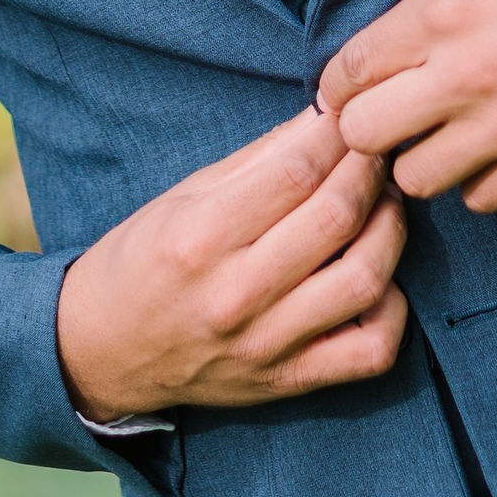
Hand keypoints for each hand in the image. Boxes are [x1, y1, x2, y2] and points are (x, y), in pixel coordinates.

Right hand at [55, 105, 408, 420]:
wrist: (102, 352)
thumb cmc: (143, 262)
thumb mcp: (183, 197)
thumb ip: (258, 160)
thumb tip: (324, 118)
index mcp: (201, 236)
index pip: (297, 171)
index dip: (338, 134)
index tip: (353, 116)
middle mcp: (236, 293)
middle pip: (336, 217)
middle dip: (370, 170)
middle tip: (376, 152)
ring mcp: (266, 343)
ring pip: (364, 280)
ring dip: (390, 229)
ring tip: (384, 204)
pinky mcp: (288, 380)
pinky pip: (371, 351)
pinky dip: (393, 310)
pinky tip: (380, 279)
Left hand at [318, 0, 496, 214]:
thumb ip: (419, 27)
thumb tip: (359, 76)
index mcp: (443, 15)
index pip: (347, 73)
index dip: (338, 92)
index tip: (348, 101)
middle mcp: (466, 72)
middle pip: (362, 134)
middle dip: (369, 134)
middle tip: (393, 129)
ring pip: (414, 179)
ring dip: (425, 164)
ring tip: (452, 142)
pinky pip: (477, 201)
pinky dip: (481, 184)